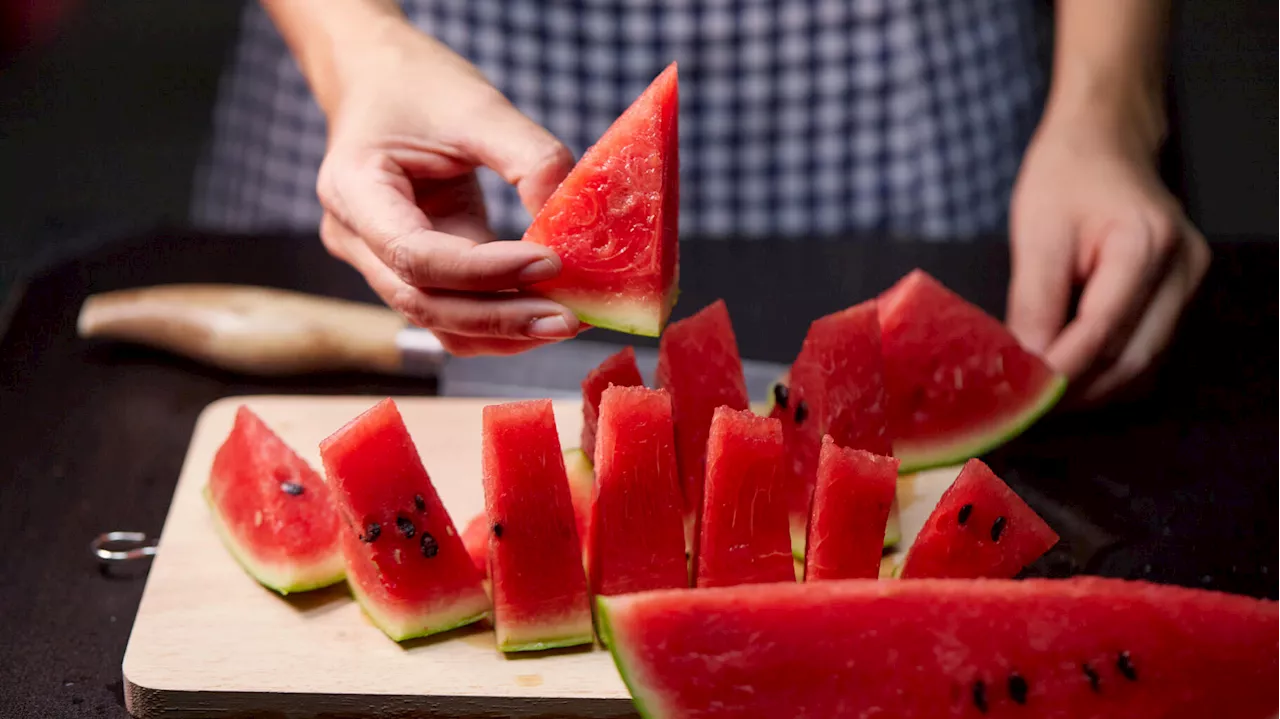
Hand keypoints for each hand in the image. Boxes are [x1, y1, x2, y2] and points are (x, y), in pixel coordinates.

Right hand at [313, 17, 579, 355]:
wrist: (379, 79)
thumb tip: (576, 221)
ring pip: (438, 320)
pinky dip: (498, 317)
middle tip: (569, 319)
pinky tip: (546, 308)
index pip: (415, 254)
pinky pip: (452, 311)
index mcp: (353, 190)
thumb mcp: (478, 106)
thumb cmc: (419, 84)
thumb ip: (530, 159)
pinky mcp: (411, 270)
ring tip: (567, 320)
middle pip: (424, 303)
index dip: (485, 271)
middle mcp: (354, 238)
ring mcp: (377, 261)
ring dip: (503, 331)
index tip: (550, 263)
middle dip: (501, 318)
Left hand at [1007, 113, 1209, 402]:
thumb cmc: (1067, 177)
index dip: (1061, 371)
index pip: (1103, 331)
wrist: (1104, 142)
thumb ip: (1034, 302)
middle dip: (1077, 390)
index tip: (1020, 397)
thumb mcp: (1036, 233)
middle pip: (1132, 358)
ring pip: (1144, 364)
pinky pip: (1147, 349)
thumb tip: (1025, 365)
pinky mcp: (1180, 294)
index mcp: (1146, 244)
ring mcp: (1189, 282)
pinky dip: (1108, 370)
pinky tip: (1070, 373)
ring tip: (1041, 394)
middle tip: (1025, 407)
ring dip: (1093, 388)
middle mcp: (1181, 267)